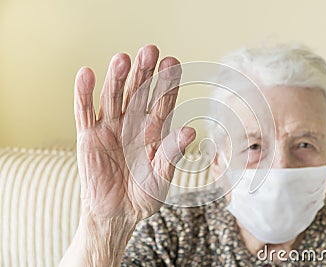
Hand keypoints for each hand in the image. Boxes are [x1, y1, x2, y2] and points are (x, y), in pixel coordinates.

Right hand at [74, 45, 195, 225]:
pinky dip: (84, 94)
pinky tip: (86, 74)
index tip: (172, 63)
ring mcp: (110, 127)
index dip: (167, 84)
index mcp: (154, 131)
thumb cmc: (144, 194)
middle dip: (144, 73)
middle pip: (138, 93)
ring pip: (113, 97)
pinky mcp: (89, 137)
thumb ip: (172, 154)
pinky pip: (84, 112)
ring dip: (116, 78)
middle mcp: (133, 123)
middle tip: (150, 50)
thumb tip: (190, 130)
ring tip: (122, 58)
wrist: (118, 214)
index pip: (162, 102)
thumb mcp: (162, 176)